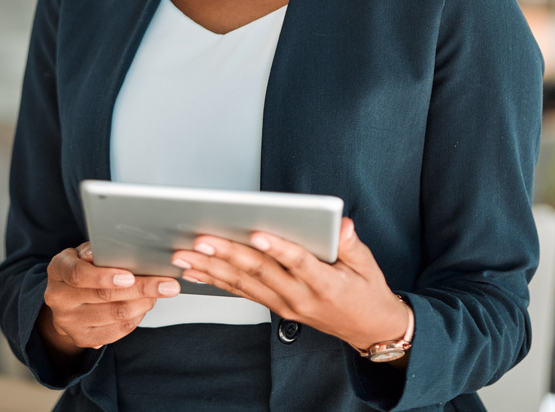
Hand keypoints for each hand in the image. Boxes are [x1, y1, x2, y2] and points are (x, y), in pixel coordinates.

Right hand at [39, 242, 180, 354]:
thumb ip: (98, 251)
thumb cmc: (81, 268)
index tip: (130, 276)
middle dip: (141, 289)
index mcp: (58, 270)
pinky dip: (137, 317)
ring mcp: (69, 322)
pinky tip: (146, 305)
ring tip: (161, 292)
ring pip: (115, 315)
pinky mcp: (83, 339)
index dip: (105, 276)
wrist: (65, 301)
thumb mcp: (83, 253)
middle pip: (104, 296)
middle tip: (168, 284)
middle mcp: (59, 298)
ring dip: (144, 303)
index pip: (78, 275)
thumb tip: (115, 248)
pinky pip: (117, 331)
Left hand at [170, 218, 409, 354]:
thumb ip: (351, 244)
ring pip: (243, 284)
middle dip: (227, 254)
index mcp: (324, 284)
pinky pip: (242, 293)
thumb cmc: (366, 292)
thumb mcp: (368, 265)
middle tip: (201, 239)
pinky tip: (196, 271)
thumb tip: (342, 225)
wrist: (368, 329)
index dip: (278, 248)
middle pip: (260, 272)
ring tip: (186, 254)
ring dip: (212, 268)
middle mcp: (299, 297)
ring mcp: (285, 305)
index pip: (298, 263)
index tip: (256, 233)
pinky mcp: (276, 307)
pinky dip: (217, 281)